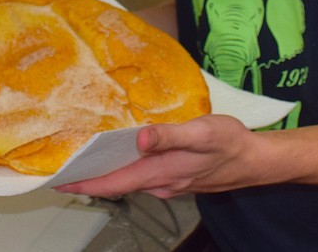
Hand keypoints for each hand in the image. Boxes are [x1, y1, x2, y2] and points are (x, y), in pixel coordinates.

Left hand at [55, 114, 266, 199]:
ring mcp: (169, 183)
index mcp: (161, 171)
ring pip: (130, 181)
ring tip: (84, 162)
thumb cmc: (231, 143)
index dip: (85, 183)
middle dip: (90, 179)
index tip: (61, 181)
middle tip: (64, 169)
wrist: (256, 161)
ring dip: (106, 174)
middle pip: (117, 184)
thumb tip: (140, 138)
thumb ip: (170, 135)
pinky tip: (122, 157)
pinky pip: (143, 177)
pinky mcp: (176, 178)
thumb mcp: (202, 132)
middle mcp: (161, 182)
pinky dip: (126, 169)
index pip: (114, 183)